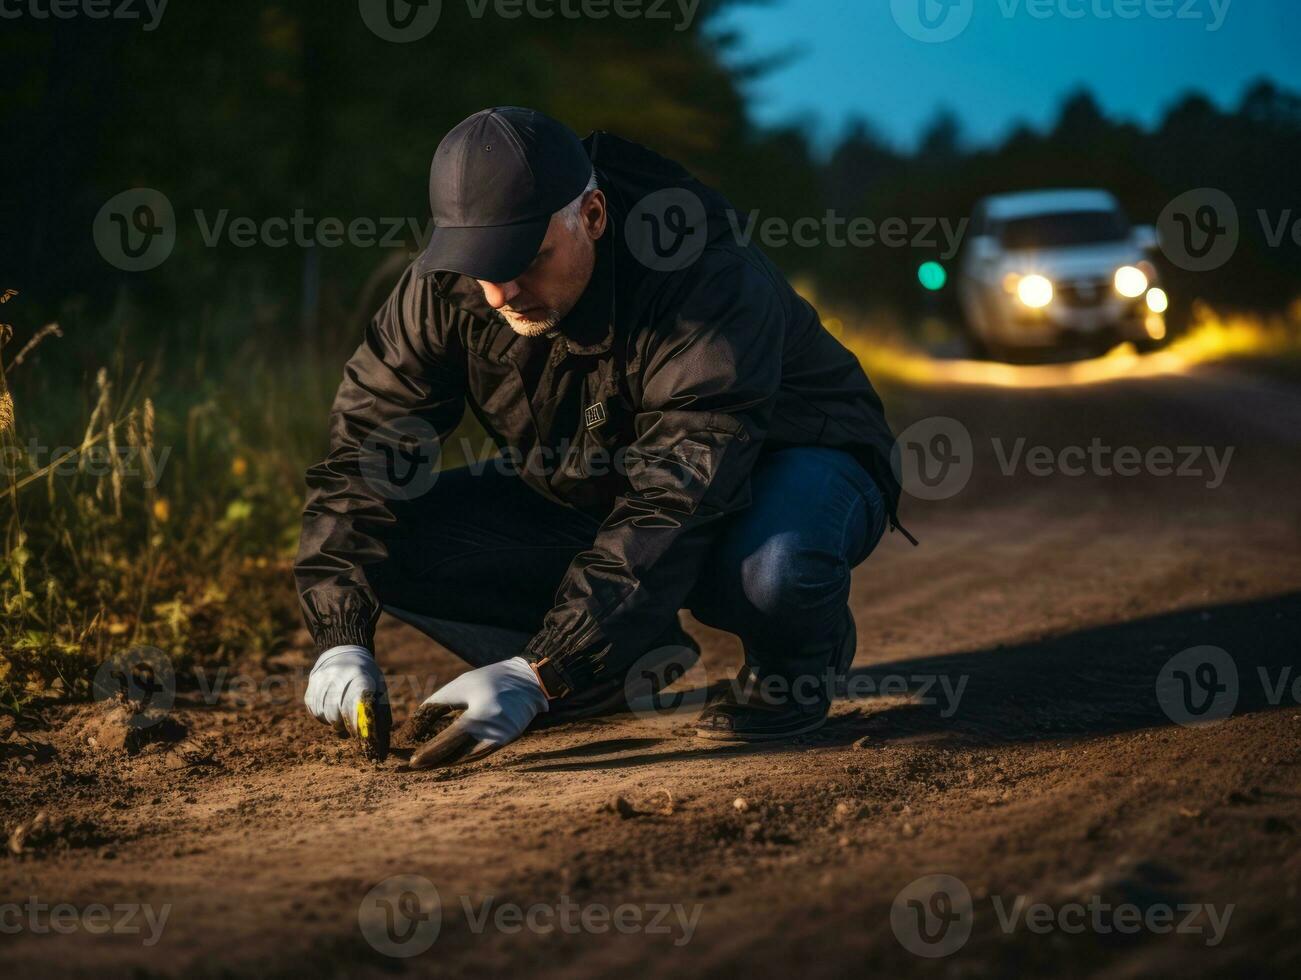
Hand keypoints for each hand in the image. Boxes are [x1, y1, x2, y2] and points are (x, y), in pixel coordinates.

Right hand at [304, 645, 390, 760]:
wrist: (344, 651)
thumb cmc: (367, 676)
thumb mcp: (379, 688)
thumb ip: (381, 713)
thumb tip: (381, 746)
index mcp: (360, 676)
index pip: (354, 706)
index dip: (356, 725)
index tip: (359, 735)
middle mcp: (339, 675)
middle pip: (336, 713)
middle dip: (344, 726)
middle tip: (350, 729)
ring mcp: (322, 678)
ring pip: (323, 713)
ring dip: (332, 721)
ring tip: (341, 716)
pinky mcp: (311, 683)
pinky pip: (313, 709)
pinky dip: (322, 715)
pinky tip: (330, 709)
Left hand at [408, 657, 547, 768]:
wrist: (528, 680)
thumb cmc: (488, 680)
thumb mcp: (460, 686)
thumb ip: (436, 706)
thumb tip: (413, 729)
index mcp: (481, 711)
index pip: (450, 738)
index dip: (430, 751)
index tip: (412, 763)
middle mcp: (494, 728)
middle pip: (458, 753)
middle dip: (435, 761)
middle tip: (415, 767)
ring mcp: (503, 738)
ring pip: (468, 758)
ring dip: (447, 762)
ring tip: (427, 765)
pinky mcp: (507, 740)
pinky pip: (480, 754)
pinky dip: (463, 758)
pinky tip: (448, 759)